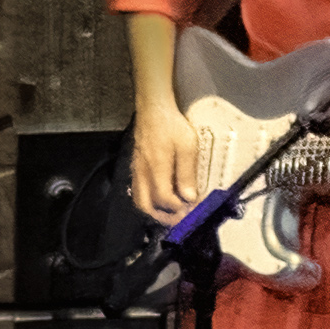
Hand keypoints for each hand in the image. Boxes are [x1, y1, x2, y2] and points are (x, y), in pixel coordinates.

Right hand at [126, 99, 207, 219]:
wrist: (153, 109)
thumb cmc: (171, 125)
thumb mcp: (187, 146)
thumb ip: (187, 174)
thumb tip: (189, 197)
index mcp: (156, 169)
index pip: (164, 200)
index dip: (179, 209)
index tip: (193, 210)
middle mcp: (143, 174)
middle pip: (147, 207)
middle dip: (164, 218)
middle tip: (181, 218)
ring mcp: (137, 172)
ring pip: (140, 202)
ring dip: (155, 212)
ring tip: (173, 213)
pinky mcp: (136, 169)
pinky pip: (138, 192)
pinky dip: (150, 202)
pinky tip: (162, 199)